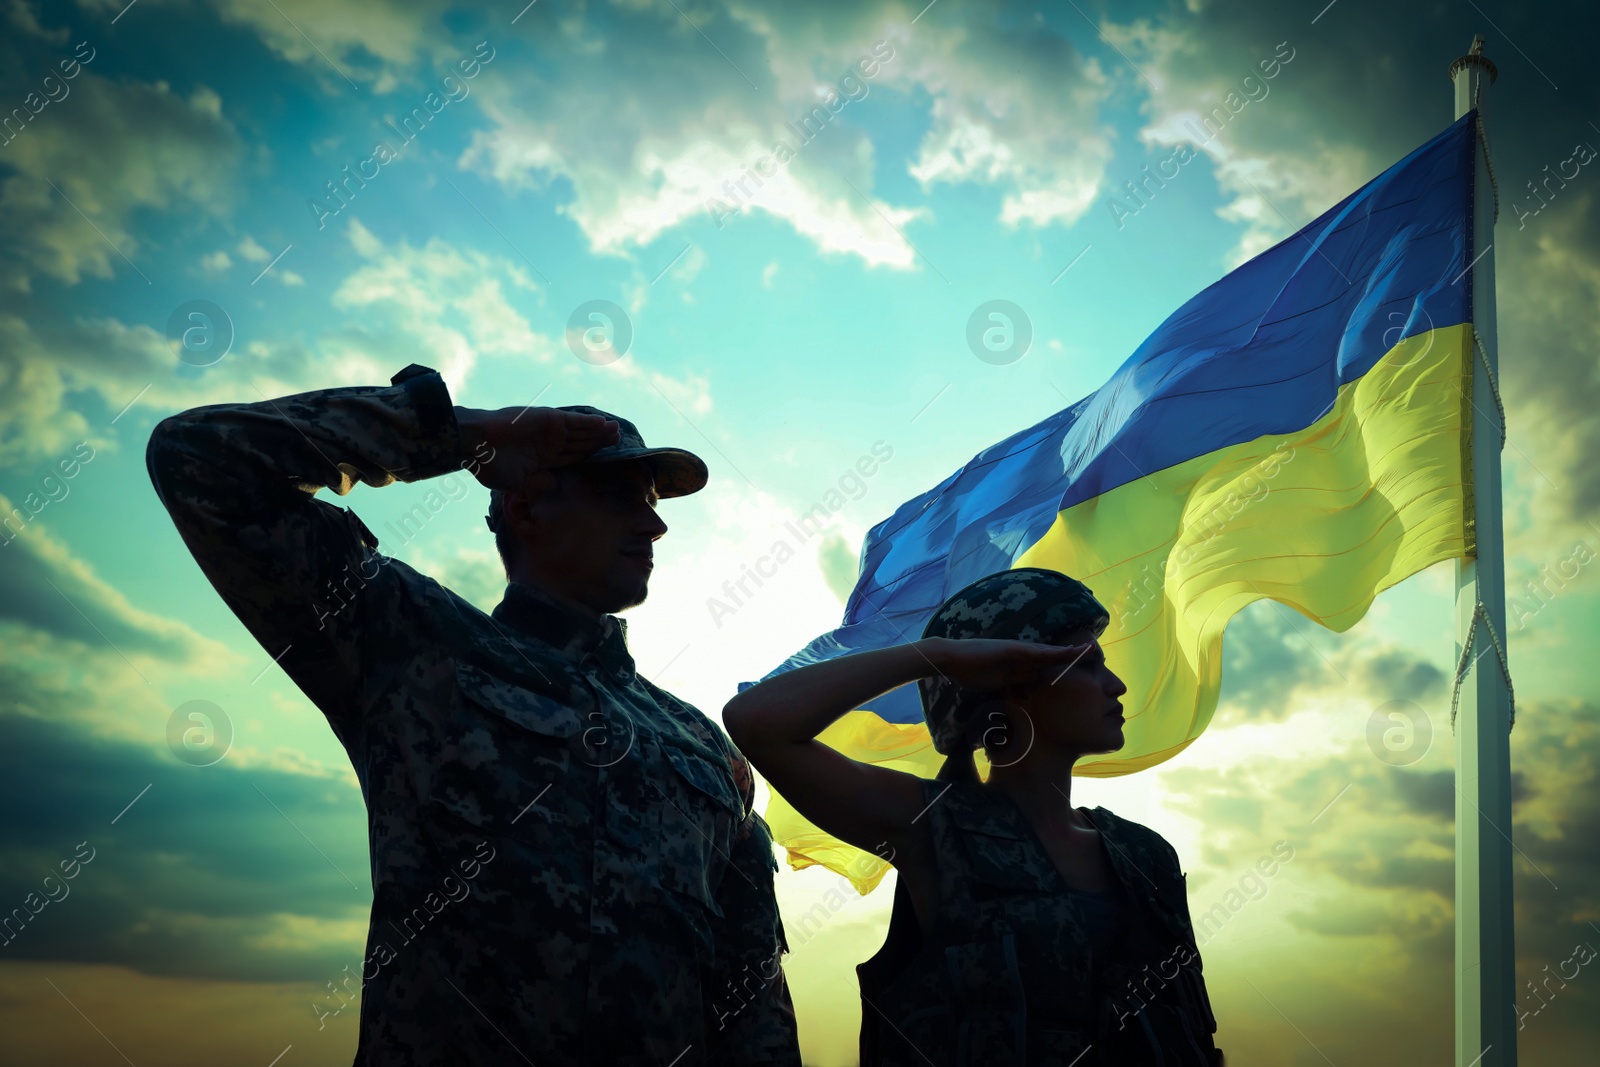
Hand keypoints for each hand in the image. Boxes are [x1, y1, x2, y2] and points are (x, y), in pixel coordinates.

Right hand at [456, 405, 620, 491]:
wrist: (476, 443)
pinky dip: (588, 422)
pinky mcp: (548, 419)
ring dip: (599, 431)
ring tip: (616, 431)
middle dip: (599, 442)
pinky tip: (603, 423)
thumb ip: (537, 483)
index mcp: (543, 458)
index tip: (606, 458)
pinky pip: (573, 421)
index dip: (589, 456)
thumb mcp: (517, 482)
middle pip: (581, 443)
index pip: (573, 457)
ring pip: (580, 431)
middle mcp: (549, 443)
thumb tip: (553, 484)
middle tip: (619, 441)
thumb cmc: (491, 464)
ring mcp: (549, 430)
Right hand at [923, 637, 1092, 692]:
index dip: (1064, 666)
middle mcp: (1022, 655)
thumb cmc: (970, 672)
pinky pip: (1037, 651)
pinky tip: (1067, 652)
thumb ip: (1013, 689)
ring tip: (1090, 650)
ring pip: (1050, 652)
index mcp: (1019, 665)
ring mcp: (1018, 651)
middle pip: (1053, 656)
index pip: (1047, 666)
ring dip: (1069, 652)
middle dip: (1073, 656)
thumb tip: (1026, 700)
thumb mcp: (998, 685)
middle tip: (1095, 653)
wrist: (952, 660)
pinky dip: (1053, 652)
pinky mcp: (1012, 649)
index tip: (1081, 668)